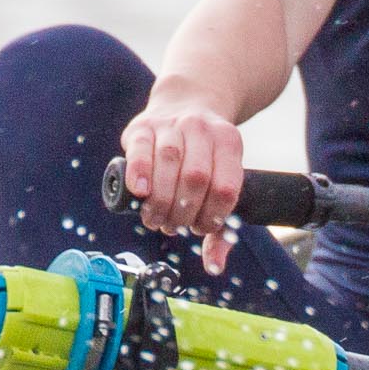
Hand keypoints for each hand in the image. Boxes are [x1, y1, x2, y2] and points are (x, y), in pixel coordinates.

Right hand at [119, 76, 242, 275]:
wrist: (184, 103)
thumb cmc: (204, 155)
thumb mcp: (221, 177)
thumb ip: (220, 223)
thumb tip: (215, 266)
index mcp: (229, 142)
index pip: (225, 187)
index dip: (212, 216)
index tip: (200, 228)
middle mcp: (202, 129)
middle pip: (195, 178)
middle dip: (182, 211)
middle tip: (173, 227)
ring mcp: (171, 124)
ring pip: (168, 164)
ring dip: (159, 200)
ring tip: (154, 219)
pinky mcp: (142, 126)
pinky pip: (141, 151)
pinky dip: (139, 174)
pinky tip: (139, 193)